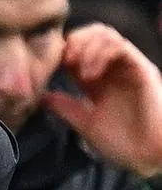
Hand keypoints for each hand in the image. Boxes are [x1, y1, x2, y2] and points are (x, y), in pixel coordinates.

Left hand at [43, 23, 161, 177]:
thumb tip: (40, 96)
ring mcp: (128, 67)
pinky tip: (89, 73)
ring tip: (76, 68)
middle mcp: (114, 69)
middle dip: (73, 41)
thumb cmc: (124, 143)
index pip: (79, 49)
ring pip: (106, 34)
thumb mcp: (85, 123)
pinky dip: (100, 53)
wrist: (150, 155)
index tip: (49, 66)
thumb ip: (65, 107)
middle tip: (62, 61)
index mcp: (99, 79)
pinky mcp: (142, 69)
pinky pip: (121, 46)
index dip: (61, 52)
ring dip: (85, 46)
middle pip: (92, 34)